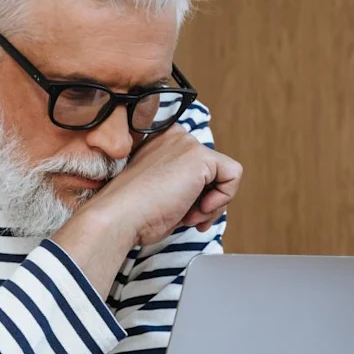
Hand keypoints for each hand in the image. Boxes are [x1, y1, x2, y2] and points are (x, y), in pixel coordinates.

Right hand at [87, 126, 241, 246]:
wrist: (119, 217)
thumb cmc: (132, 213)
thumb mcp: (161, 192)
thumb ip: (184, 185)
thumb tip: (212, 196)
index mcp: (160, 141)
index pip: (195, 166)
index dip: (195, 192)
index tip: (179, 209)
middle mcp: (174, 136)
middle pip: (212, 170)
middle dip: (205, 199)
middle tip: (185, 217)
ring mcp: (186, 143)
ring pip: (224, 174)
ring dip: (211, 204)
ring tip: (186, 215)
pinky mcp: (200, 156)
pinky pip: (233, 176)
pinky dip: (223, 199)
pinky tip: (198, 208)